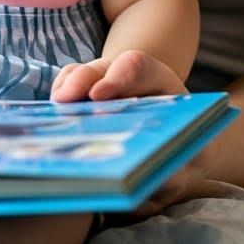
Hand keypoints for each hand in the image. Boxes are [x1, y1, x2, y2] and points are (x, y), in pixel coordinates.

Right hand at [51, 50, 228, 211]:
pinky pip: (66, 88)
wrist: (180, 135)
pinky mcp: (86, 97)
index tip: (100, 94)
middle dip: (81, 80)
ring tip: (54, 109)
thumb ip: (182, 166)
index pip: (137, 66)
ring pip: (78, 74)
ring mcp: (102, 83)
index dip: (119, 76)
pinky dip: (58, 98)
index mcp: (158, 81)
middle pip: (99, 67)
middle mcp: (125, 77)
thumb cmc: (189, 145)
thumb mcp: (196, 153)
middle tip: (63, 100)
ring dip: (64, 88)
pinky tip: (48, 118)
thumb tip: (161, 178)